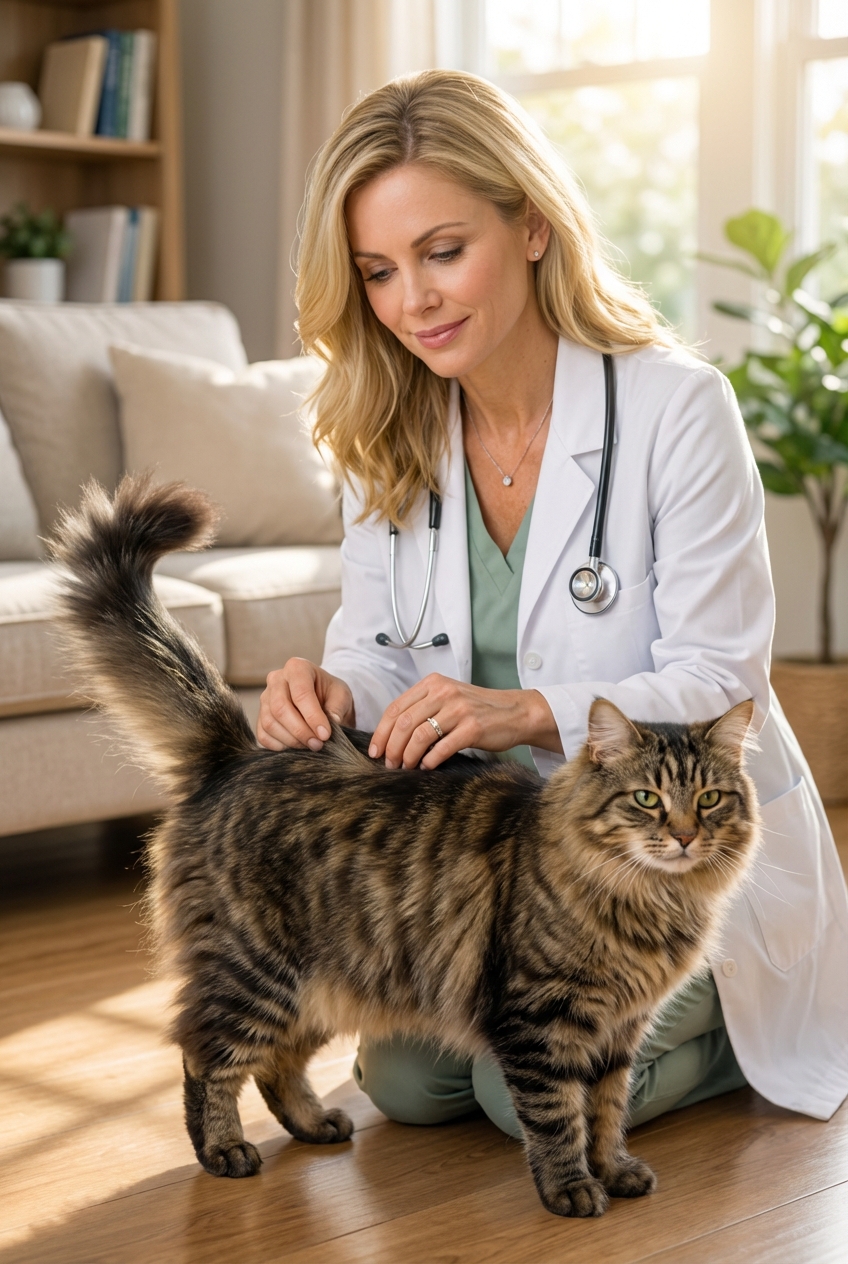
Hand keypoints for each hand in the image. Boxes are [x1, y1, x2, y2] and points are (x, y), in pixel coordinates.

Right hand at [257, 658, 354, 751]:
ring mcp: (265, 698)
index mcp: (297, 668)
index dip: (313, 717)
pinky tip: (297, 748)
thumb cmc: (331, 694)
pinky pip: (263, 735)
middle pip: (280, 708)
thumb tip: (332, 722)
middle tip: (318, 744)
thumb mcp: (342, 695)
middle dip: (300, 731)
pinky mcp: (260, 716)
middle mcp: (276, 679)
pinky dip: (279, 746)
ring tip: (311, 746)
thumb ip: (337, 707)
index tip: (325, 735)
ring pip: (269, 723)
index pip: (301, 693)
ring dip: (291, 741)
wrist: (321, 699)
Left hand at [369, 673, 562, 769]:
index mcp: (433, 684)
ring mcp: (459, 709)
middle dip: (392, 747)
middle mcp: (444, 693)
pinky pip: (441, 747)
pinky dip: (429, 760)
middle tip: (389, 764)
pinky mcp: (473, 728)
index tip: (375, 750)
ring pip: (419, 735)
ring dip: (408, 756)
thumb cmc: (478, 710)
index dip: (381, 732)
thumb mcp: (448, 699)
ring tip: (405, 767)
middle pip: (404, 722)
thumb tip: (391, 736)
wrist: (516, 712)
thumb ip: (423, 708)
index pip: (396, 707)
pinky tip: (426, 767)